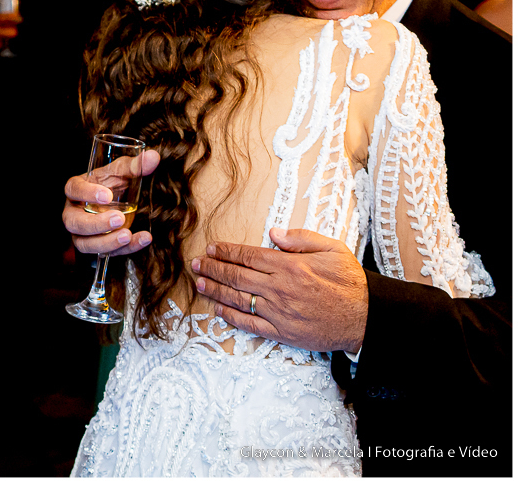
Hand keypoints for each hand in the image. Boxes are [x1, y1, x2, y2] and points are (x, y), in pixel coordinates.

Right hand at [62, 149, 159, 255]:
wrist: (116, 200)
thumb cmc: (112, 183)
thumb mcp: (122, 172)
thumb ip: (135, 165)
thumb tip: (154, 157)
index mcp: (76, 189)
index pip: (74, 190)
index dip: (87, 193)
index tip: (107, 195)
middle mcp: (73, 212)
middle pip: (74, 222)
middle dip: (95, 224)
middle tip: (119, 219)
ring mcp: (82, 233)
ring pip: (84, 244)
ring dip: (106, 242)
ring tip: (127, 235)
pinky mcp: (97, 246)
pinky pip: (106, 254)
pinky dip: (126, 249)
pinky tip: (143, 239)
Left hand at [191, 227, 368, 352]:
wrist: (367, 318)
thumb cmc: (351, 283)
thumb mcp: (332, 249)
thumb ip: (301, 239)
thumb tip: (273, 232)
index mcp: (289, 266)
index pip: (248, 256)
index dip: (226, 252)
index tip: (211, 249)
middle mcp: (279, 288)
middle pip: (237, 276)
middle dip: (213, 268)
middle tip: (195, 264)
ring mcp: (279, 312)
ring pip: (238, 299)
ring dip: (216, 290)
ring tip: (200, 283)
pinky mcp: (282, 332)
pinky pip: (250, 324)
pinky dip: (231, 317)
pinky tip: (218, 309)